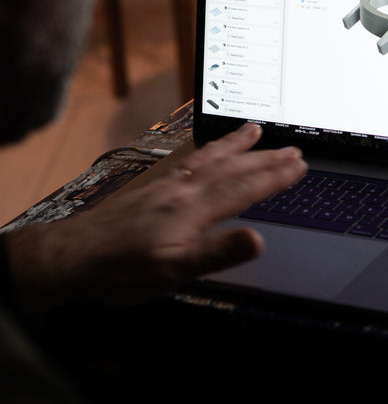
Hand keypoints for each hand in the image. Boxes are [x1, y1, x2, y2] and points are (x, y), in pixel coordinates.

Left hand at [6, 123, 306, 314]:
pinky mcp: (151, 190)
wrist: (72, 256)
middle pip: (231, 170)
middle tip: (292, 148)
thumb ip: (215, 254)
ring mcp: (165, 188)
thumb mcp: (171, 272)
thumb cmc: (119, 270)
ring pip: (209, 160)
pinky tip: (206, 153)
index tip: (299, 165)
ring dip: (236, 146)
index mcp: (192, 211)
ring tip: (254, 130)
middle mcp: (181, 192)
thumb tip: (258, 240)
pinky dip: (205, 152)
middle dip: (264, 159)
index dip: (273, 177)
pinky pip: (188, 162)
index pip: (242, 190)